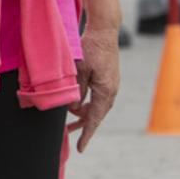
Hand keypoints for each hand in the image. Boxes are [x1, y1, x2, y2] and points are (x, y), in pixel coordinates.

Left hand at [67, 24, 119, 152]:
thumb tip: (74, 109)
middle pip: (96, 115)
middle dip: (83, 125)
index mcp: (106, 91)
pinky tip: (78, 103)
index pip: (94, 118)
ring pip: (97, 106)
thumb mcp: (80, 71)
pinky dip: (88, 103)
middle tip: (67, 132)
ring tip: (70, 120)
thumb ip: (77, 92)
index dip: (86, 134)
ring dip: (84, 113)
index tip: (80, 148)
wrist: (105, 30)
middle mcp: (112, 90)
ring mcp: (112, 85)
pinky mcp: (109, 79)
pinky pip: (99, 97)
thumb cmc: (92, 48)